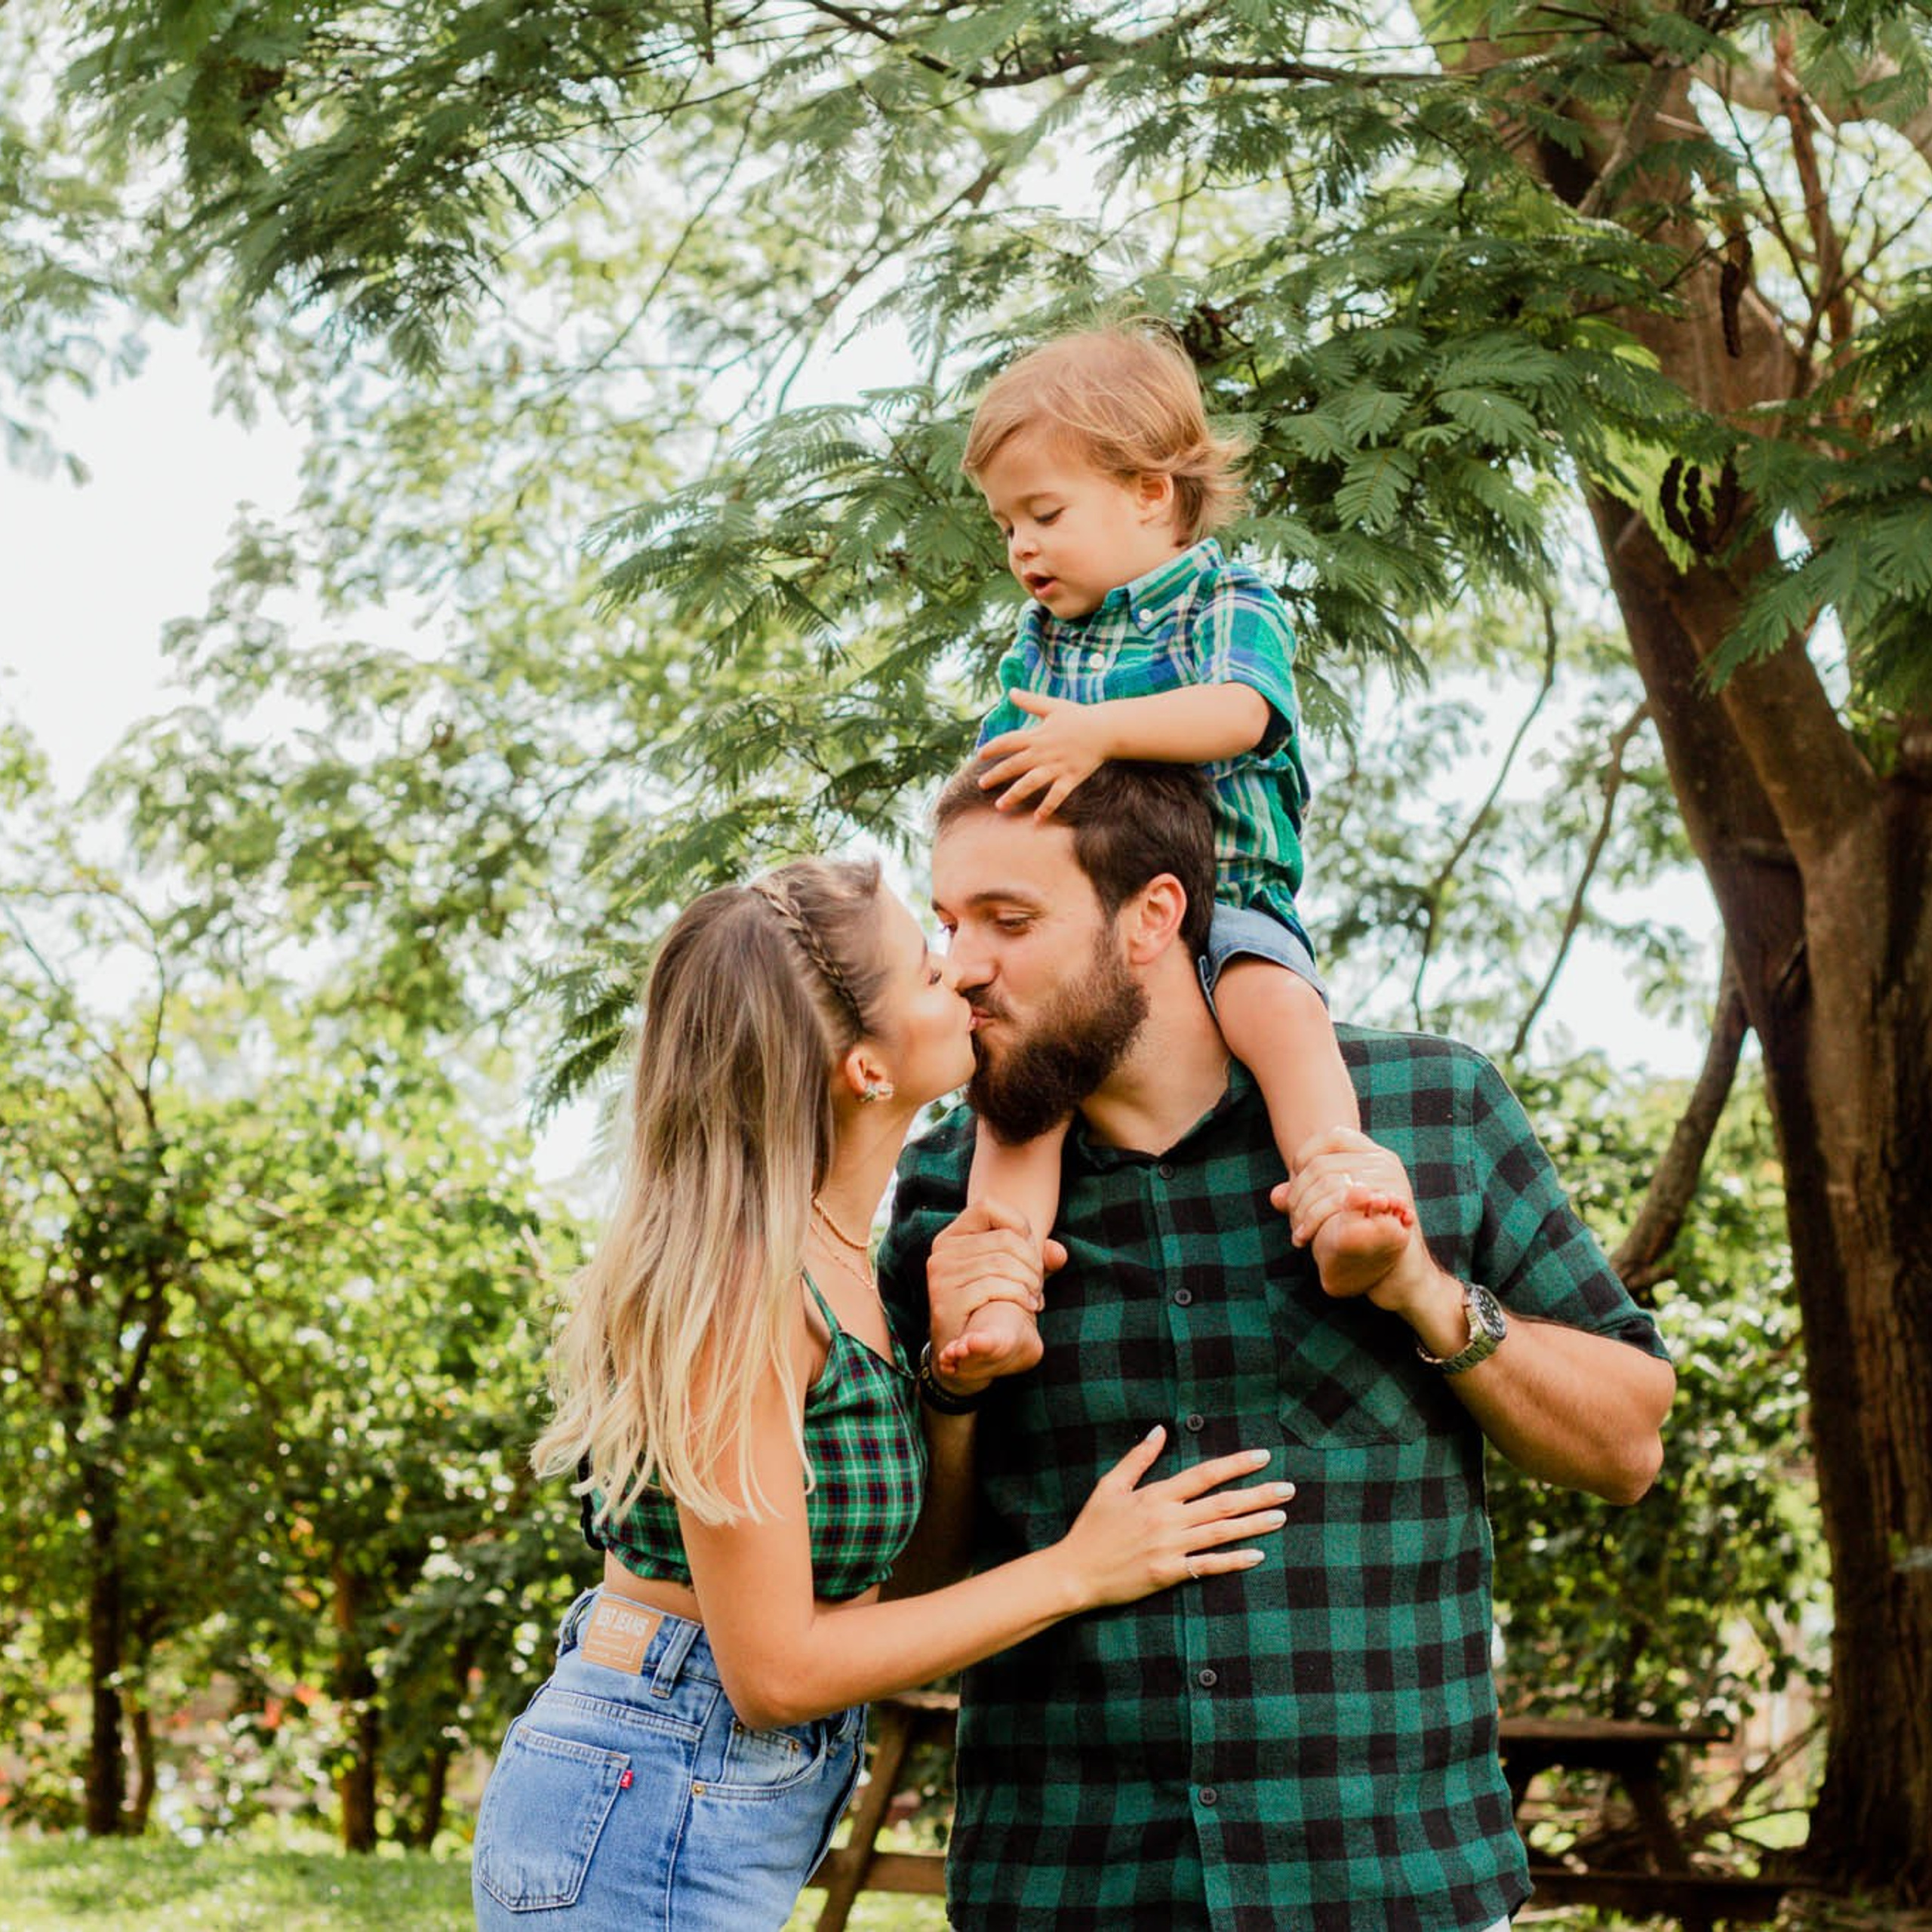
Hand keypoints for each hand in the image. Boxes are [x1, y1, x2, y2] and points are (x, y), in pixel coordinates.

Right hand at [927, 1199, 1065, 1394]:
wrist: (967, 1361)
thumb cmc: (992, 1310)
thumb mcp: (1016, 1279)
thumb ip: (1037, 1260)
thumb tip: (1058, 1252)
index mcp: (954, 1236)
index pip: (988, 1206)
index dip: (1019, 1226)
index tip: (1030, 1255)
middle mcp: (942, 1250)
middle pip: (1004, 1239)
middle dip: (1032, 1264)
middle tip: (1038, 1288)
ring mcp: (940, 1274)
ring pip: (1001, 1263)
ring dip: (1028, 1283)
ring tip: (1034, 1300)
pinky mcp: (945, 1300)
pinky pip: (992, 1287)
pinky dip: (1018, 1296)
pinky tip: (1027, 1307)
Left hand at [977, 691, 1115, 818]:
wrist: (1106, 729)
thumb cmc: (1079, 716)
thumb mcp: (1053, 706)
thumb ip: (1030, 702)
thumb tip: (1011, 691)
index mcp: (1037, 735)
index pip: (1008, 742)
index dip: (993, 748)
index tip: (980, 755)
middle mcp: (1044, 752)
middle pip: (1014, 765)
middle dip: (996, 775)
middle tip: (981, 785)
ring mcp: (1057, 766)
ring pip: (1031, 783)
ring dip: (1014, 794)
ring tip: (1000, 806)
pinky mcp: (1071, 777)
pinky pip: (1057, 795)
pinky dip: (1047, 807)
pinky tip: (1036, 819)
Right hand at [1055, 1429, 1294, 1608]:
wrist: (1075, 1572)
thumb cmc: (1091, 1528)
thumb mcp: (1110, 1486)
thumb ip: (1138, 1458)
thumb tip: (1160, 1430)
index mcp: (1156, 1495)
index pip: (1205, 1474)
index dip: (1236, 1464)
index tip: (1263, 1457)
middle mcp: (1168, 1519)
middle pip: (1222, 1503)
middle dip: (1258, 1494)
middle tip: (1289, 1489)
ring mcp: (1170, 1547)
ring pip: (1221, 1532)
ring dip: (1254, 1524)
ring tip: (1281, 1516)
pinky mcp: (1169, 1573)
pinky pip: (1208, 1566)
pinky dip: (1233, 1561)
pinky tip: (1257, 1555)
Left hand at [1274, 1127, 1420, 1307]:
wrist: (1395, 1267)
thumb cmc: (1360, 1231)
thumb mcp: (1329, 1208)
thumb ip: (1303, 1196)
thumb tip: (1275, 1196)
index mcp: (1372, 1153)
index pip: (1331, 1137)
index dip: (1304, 1157)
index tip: (1293, 1186)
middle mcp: (1384, 1162)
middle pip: (1323, 1166)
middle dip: (1298, 1195)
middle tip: (1292, 1222)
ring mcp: (1390, 1182)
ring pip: (1329, 1186)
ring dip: (1305, 1212)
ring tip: (1297, 1234)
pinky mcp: (1390, 1206)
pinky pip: (1342, 1204)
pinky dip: (1315, 1220)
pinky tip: (1305, 1236)